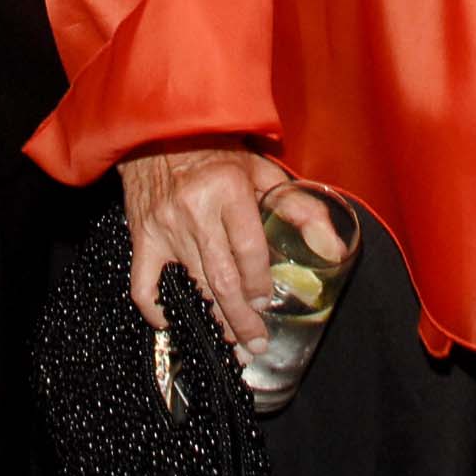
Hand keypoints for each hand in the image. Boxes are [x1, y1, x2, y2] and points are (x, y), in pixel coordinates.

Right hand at [120, 143, 287, 348]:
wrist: (161, 132)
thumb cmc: (217, 152)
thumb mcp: (262, 170)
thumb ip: (300, 208)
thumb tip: (334, 248)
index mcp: (229, 189)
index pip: (249, 251)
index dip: (260, 283)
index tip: (266, 302)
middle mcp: (196, 210)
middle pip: (223, 280)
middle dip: (242, 319)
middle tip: (256, 343)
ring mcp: (165, 227)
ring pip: (192, 287)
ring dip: (213, 320)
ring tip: (231, 342)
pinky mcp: (142, 237)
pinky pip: (144, 285)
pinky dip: (156, 309)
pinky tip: (173, 321)